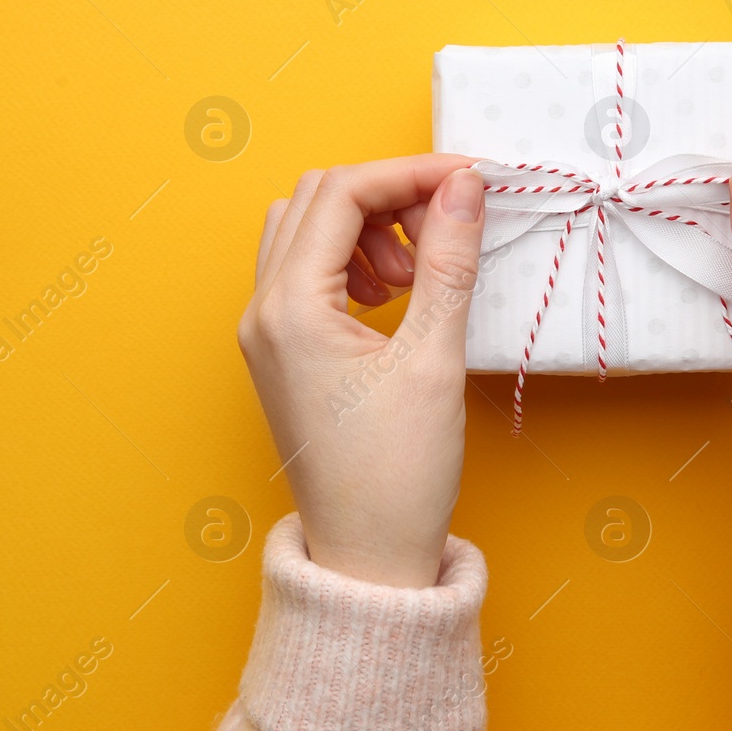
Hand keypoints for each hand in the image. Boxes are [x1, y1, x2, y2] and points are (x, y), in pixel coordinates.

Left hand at [238, 155, 484, 586]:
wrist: (367, 557)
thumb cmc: (396, 477)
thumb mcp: (433, 361)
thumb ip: (447, 262)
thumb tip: (464, 187)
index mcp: (289, 310)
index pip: (343, 193)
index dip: (410, 173)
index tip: (470, 179)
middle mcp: (262, 312)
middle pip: (317, 200)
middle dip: (388, 195)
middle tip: (448, 221)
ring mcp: (264, 332)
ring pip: (306, 230)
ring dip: (367, 228)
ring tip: (418, 274)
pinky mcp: (281, 351)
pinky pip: (305, 271)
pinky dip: (352, 261)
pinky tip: (396, 297)